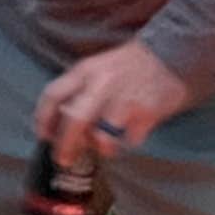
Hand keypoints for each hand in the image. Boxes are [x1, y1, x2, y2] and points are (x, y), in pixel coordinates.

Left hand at [37, 39, 189, 167]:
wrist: (171, 55)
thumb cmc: (130, 66)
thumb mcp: (98, 68)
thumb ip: (79, 90)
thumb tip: (60, 124)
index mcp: (85, 71)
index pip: (53, 95)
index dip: (43, 120)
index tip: (44, 136)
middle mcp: (101, 84)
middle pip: (73, 121)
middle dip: (64, 146)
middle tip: (64, 159)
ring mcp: (124, 100)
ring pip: (100, 137)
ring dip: (99, 147)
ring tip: (104, 147)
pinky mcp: (146, 113)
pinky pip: (129, 141)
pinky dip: (127, 143)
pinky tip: (130, 135)